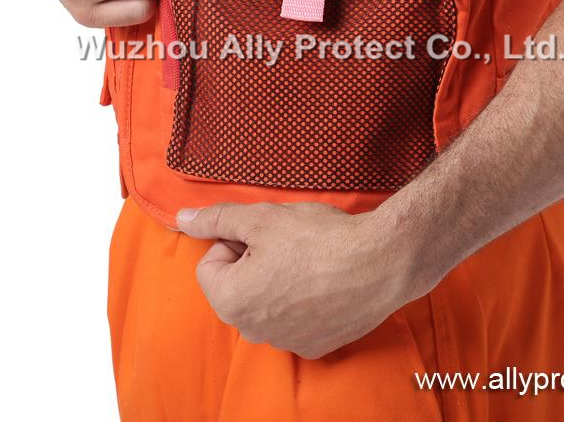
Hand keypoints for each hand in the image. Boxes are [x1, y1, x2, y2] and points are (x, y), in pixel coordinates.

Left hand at [176, 202, 413, 358]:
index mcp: (232, 301)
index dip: (235, 241)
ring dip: (277, 281)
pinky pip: (293, 318)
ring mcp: (286, 341)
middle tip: (287, 244)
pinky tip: (324, 281)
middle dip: (254, 262)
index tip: (265, 234)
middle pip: (236, 285)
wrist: (380, 261)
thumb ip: (216, 219)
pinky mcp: (315, 345)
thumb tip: (183, 218)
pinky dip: (302, 299)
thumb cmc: (319, 238)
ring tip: (309, 261)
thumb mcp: (261, 218)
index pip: (210, 264)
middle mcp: (254, 331)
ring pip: (266, 302)